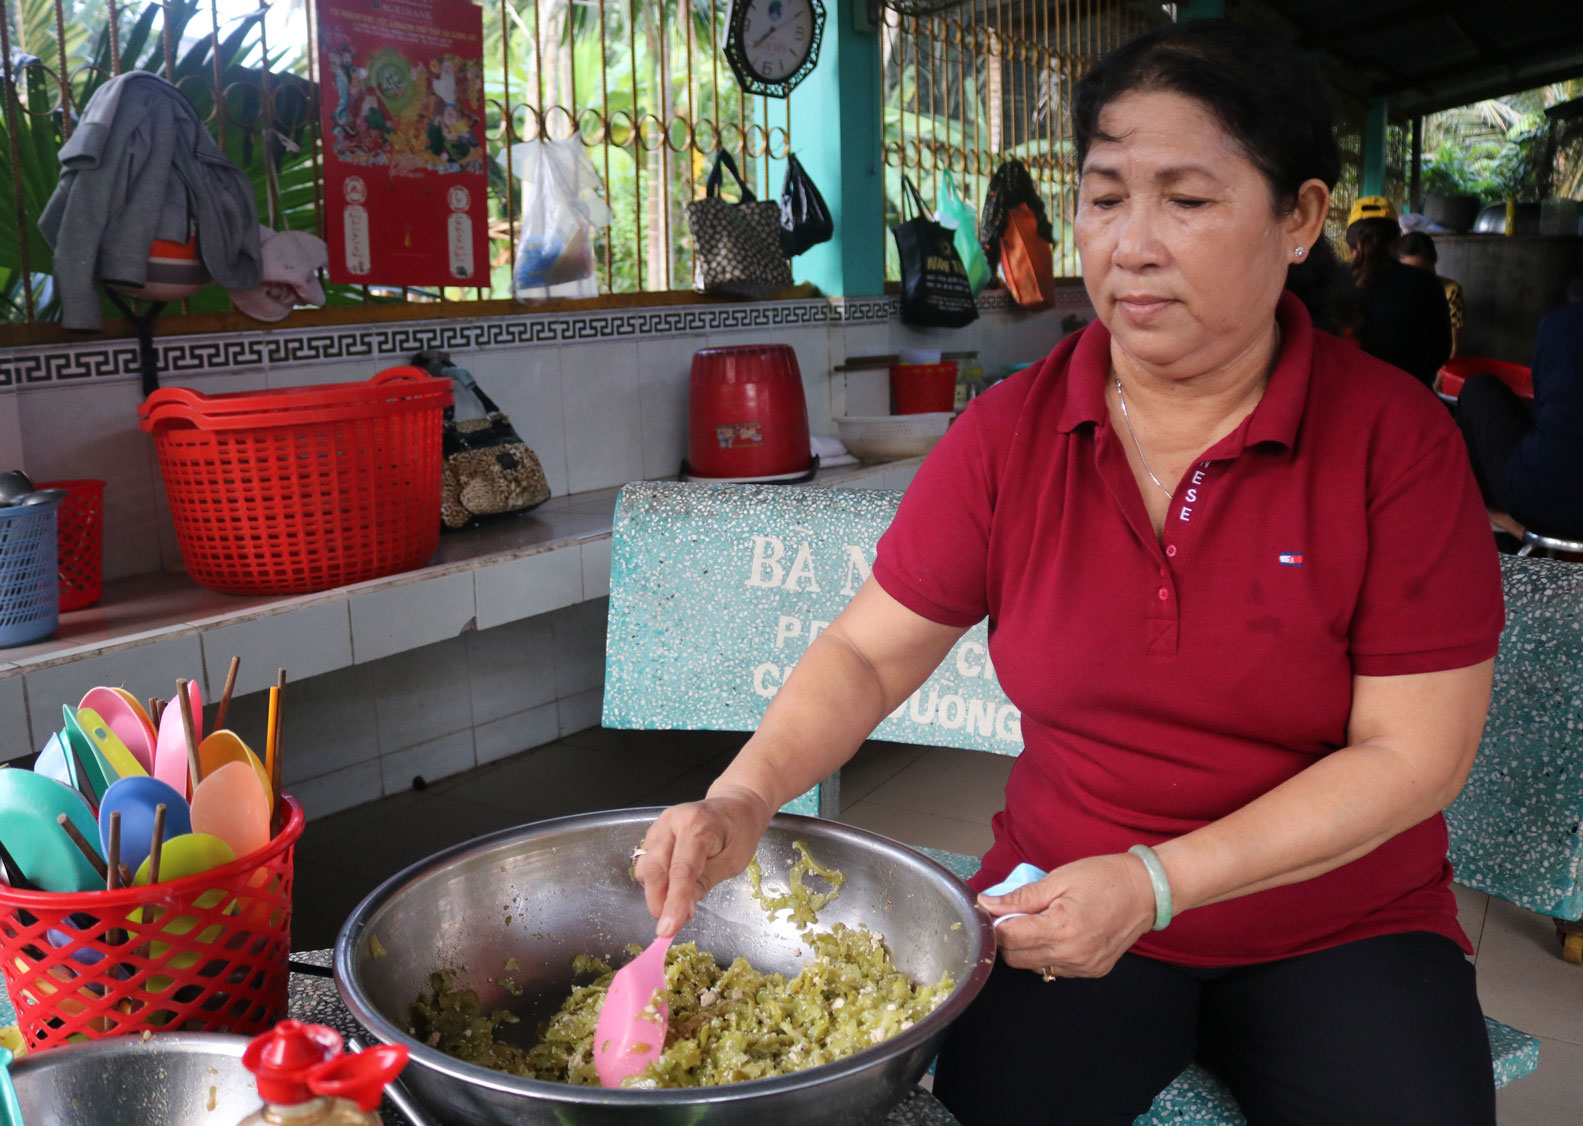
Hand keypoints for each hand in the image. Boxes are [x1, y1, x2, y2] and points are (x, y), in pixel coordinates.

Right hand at [633, 784, 774, 936]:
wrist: (735, 805)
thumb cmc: (739, 831)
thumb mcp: (733, 862)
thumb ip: (705, 883)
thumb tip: (681, 912)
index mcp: (698, 825)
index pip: (681, 871)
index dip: (673, 903)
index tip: (667, 930)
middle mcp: (672, 822)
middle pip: (654, 869)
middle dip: (658, 902)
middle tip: (671, 924)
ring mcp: (659, 826)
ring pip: (645, 868)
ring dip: (656, 892)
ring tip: (678, 902)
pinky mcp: (653, 833)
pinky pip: (646, 862)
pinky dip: (656, 881)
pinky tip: (674, 886)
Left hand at [978, 853, 1156, 977]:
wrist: (1146, 891)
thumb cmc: (1104, 877)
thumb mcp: (1058, 879)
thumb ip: (1020, 897)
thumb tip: (987, 904)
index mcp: (1062, 929)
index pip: (1008, 939)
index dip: (996, 924)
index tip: (994, 910)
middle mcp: (1072, 955)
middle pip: (1016, 958)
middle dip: (1008, 938)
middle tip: (1016, 914)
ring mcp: (1083, 967)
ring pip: (1034, 967)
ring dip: (1027, 948)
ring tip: (1039, 922)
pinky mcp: (1092, 972)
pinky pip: (1056, 969)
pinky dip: (1048, 954)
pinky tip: (1058, 934)